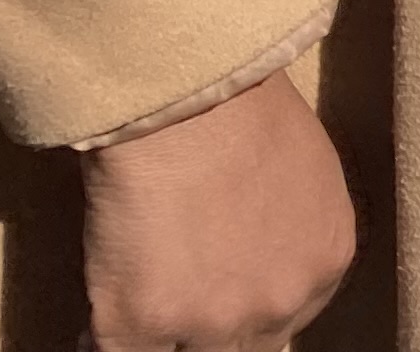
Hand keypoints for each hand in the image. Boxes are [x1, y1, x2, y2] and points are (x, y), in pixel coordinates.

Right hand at [84, 70, 357, 351]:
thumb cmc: (241, 103)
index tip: (214, 299)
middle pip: (243, 349)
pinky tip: (95, 323)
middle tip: (179, 304)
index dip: (244, 311)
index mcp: (324, 262)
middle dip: (209, 331)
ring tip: (137, 313)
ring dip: (160, 339)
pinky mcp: (142, 324)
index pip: (285, 320)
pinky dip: (100, 341)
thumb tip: (254, 250)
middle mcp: (279, 303)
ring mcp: (212, 322)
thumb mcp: (302, 169)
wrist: (187, 93)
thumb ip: (287, 228)